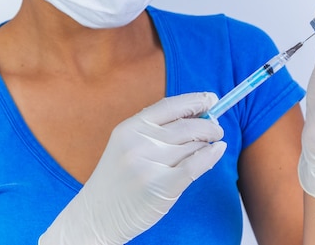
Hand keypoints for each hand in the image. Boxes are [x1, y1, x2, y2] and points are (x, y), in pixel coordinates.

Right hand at [39, 93, 226, 244]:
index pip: (169, 106)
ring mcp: (149, 165)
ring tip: (210, 145)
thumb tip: (197, 115)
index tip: (211, 99)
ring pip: (192, 146)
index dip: (194, 100)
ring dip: (207, 144)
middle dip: (208, 125)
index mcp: (129, 128)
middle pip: (186, 125)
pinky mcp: (161, 186)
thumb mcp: (127, 146)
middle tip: (217, 129)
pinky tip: (216, 151)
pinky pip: (195, 165)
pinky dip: (210, 156)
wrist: (97, 216)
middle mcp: (138, 143)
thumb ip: (155, 131)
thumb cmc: (118, 181)